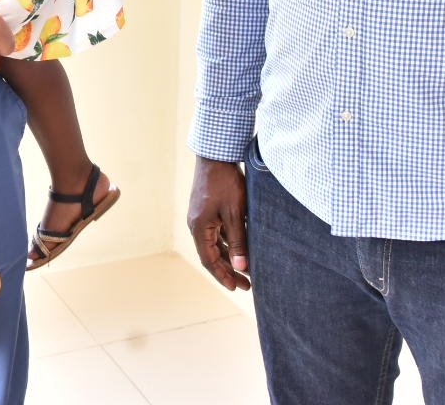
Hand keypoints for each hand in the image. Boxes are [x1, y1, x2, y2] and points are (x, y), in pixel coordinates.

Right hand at [188, 155, 251, 289]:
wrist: (216, 155)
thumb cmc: (225, 183)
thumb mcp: (235, 213)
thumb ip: (238, 241)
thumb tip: (242, 267)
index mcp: (199, 227)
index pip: (209, 260)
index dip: (223, 275)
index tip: (236, 288)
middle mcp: (197, 224)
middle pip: (212, 254)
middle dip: (228, 270)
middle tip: (246, 285)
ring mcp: (202, 216)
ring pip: (215, 244)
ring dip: (230, 257)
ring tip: (247, 270)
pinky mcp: (208, 209)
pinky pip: (217, 232)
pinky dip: (229, 243)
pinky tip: (242, 247)